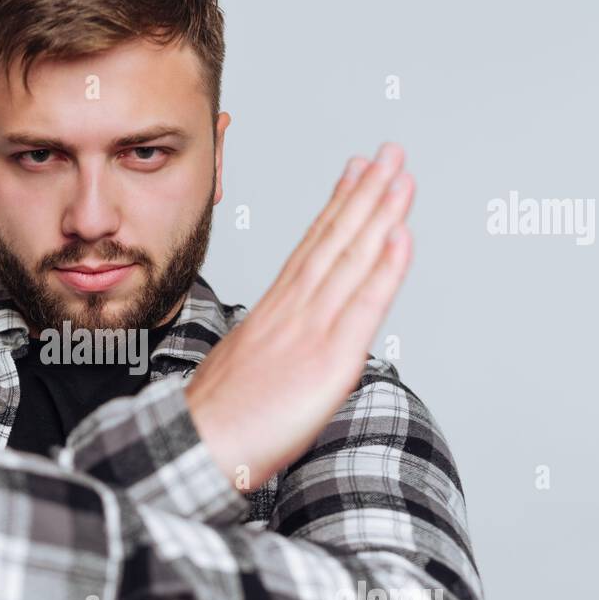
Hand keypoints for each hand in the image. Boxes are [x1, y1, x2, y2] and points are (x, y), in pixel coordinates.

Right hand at [186, 143, 413, 487]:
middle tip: (389, 153)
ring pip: (351, 260)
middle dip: (365, 193)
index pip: (312, 248)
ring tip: (402, 176)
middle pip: (334, 241)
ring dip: (379, 213)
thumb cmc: (216, 421)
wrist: (196, 446)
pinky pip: (363, 306)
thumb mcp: (241, 371)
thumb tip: (287, 349)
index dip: (338, 207)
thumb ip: (270, 349)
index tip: (356, 173)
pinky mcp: (329, 359)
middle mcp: (292, 311)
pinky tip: (402, 236)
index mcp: (272, 313)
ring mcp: (311, 331)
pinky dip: (385, 269)